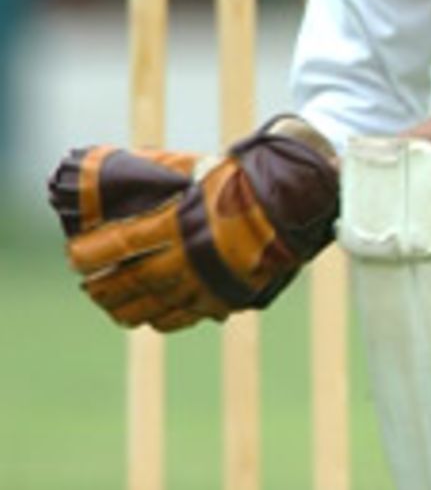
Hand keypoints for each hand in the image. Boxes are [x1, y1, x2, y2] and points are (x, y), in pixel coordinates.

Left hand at [57, 117, 339, 332]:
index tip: (76, 257)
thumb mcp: (196, 170)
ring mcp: (207, 282)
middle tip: (89, 288)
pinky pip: (185, 316)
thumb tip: (126, 177)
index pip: (118, 245)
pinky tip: (151, 317)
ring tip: (112, 307)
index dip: (91, 255)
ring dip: (127, 308)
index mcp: (176, 221)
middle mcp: (187, 257)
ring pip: (154, 305)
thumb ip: (161, 179)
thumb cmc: (244, 177)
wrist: (295, 200)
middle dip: (103, 288)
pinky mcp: (225, 296)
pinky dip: (163, 318)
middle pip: (131, 283)